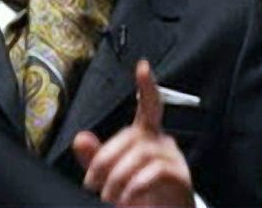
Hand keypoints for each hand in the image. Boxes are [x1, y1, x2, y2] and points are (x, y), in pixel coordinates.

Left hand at [72, 59, 193, 206]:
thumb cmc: (136, 195)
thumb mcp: (110, 176)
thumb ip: (95, 158)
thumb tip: (80, 138)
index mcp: (145, 136)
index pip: (148, 106)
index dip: (147, 86)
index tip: (143, 66)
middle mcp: (161, 142)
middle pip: (132, 136)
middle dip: (106, 159)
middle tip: (91, 184)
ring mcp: (174, 159)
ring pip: (142, 153)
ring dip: (119, 176)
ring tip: (108, 196)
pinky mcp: (181, 177)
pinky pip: (157, 171)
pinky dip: (137, 184)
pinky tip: (128, 196)